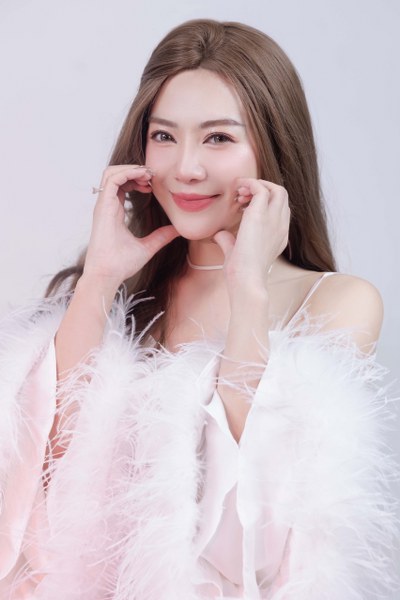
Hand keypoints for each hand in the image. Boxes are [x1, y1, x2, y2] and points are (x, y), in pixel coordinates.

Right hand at [83, 165, 178, 289]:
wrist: (108, 274)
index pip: (122, 186)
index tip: (153, 185)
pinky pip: (111, 179)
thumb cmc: (121, 264)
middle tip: (152, 175)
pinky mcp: (103, 206)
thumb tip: (177, 230)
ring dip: (130, 168)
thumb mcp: (148, 247)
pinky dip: (127, 173)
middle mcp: (107, 206)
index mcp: (114, 212)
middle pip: (116, 175)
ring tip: (147, 174)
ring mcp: (103, 205)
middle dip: (134, 170)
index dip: (136, 179)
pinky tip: (142, 178)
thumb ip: (161, 237)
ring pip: (111, 173)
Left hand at [213, 178, 289, 293]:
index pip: (280, 210)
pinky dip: (249, 184)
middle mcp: (281, 226)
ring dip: (258, 184)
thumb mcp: (236, 253)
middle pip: (281, 196)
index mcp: (279, 236)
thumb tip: (219, 235)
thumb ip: (229, 241)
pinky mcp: (261, 215)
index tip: (244, 205)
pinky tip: (237, 189)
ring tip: (239, 191)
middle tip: (242, 195)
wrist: (246, 280)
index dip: (264, 203)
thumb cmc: (241, 273)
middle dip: (263, 188)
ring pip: (277, 189)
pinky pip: (261, 189)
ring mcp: (274, 220)